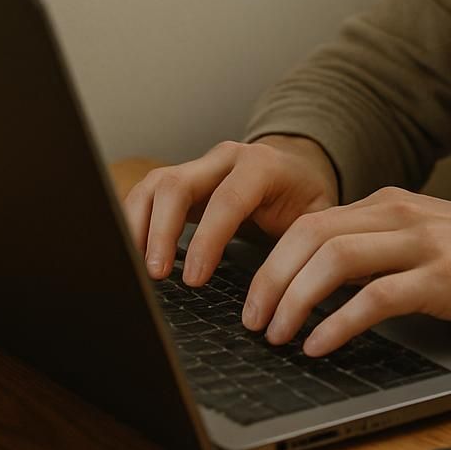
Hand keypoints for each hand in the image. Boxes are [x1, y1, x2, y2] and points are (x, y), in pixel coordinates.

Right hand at [122, 136, 338, 284]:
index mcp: (261, 166)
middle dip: (162, 232)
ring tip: (136, 269)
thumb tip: (285, 290)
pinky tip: (133, 255)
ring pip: (154, 186)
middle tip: (157, 275)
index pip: (227, 199)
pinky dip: (134, 223)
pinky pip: (148, 194)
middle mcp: (223, 159)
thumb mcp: (317, 217)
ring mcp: (198, 166)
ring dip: (138, 227)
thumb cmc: (305, 197)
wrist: (296, 166)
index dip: (207, 240)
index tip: (194, 279)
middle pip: (177, 185)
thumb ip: (301, 244)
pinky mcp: (180, 179)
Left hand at [240, 187, 450, 356]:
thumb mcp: (423, 236)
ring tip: (278, 335)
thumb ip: (377, 245)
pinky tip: (321, 344)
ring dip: (294, 300)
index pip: (309, 223)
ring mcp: (421, 243)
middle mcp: (398, 214)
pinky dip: (338, 323)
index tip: (252, 299)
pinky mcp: (444, 278)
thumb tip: (319, 280)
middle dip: (269, 281)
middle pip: (309, 236)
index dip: (270, 261)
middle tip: (252, 321)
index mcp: (388, 203)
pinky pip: (375, 297)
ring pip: (334, 260)